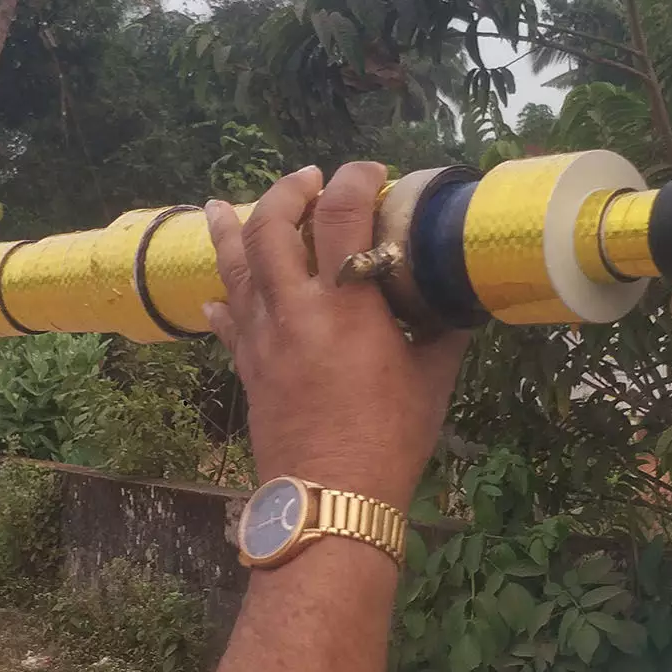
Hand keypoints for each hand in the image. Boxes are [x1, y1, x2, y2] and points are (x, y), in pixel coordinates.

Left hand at [204, 163, 468, 511]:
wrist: (330, 498)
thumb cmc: (389, 440)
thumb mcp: (431, 378)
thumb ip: (440, 329)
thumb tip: (454, 301)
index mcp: (345, 307)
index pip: (339, 215)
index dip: (352, 180)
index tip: (368, 172)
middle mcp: (294, 312)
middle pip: (271, 228)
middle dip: (286, 192)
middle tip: (308, 179)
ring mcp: (262, 339)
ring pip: (235, 268)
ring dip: (230, 229)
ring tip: (221, 204)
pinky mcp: (247, 367)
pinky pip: (227, 322)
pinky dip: (224, 299)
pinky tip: (216, 294)